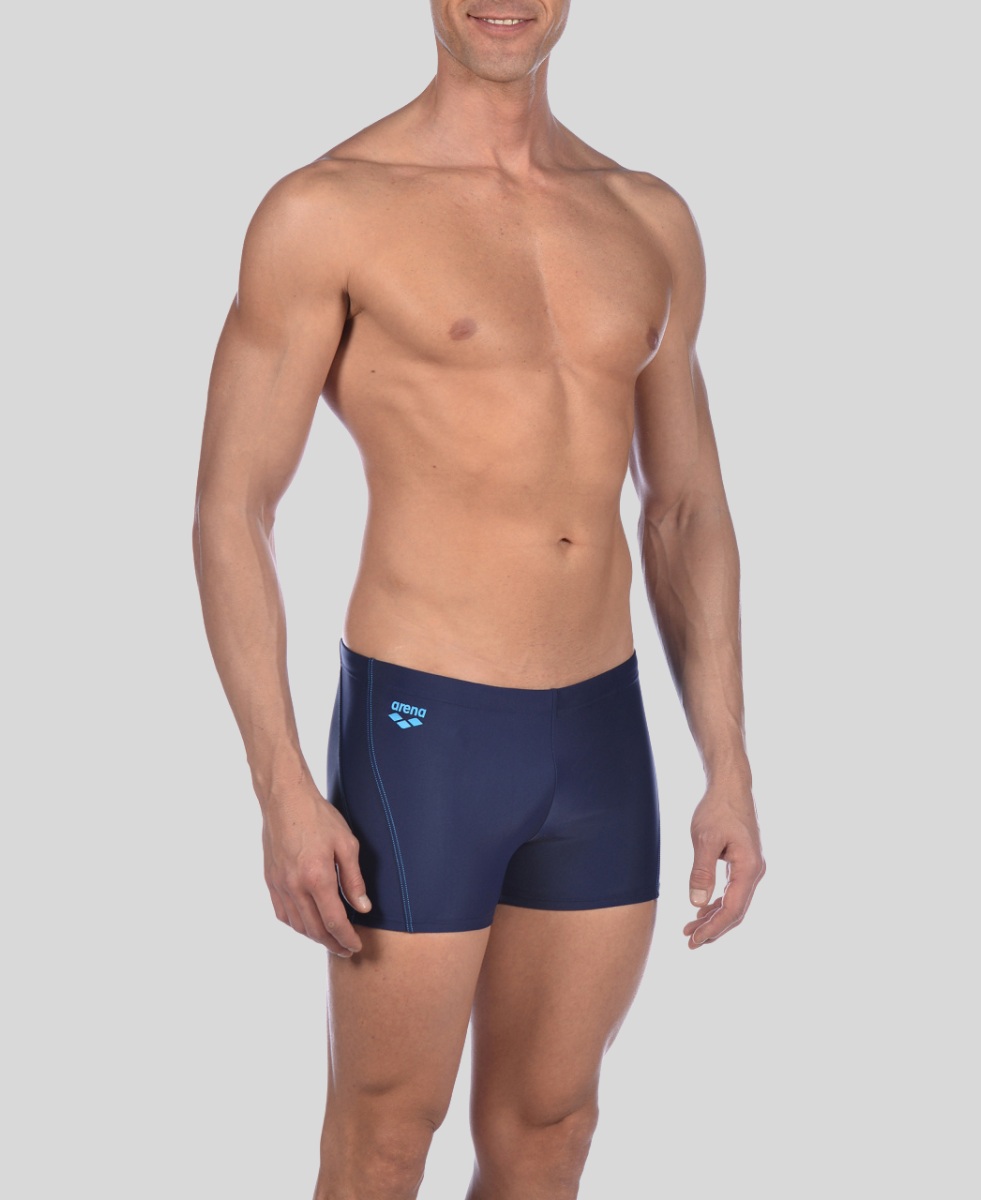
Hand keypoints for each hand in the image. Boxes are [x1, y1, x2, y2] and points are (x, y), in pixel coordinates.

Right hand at [261, 787, 371, 956]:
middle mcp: (295, 886)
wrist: (285, 800)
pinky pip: (282, 913)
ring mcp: (280, 885)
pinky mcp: (270, 880)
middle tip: (346, 949)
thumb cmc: (319, 817)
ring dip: (314, 937)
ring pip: (297, 925)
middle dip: (332, 944)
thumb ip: (354, 880)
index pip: (334, 921)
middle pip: (314, 929)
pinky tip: (307, 924)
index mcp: (317, 877)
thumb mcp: (346, 844)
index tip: (357, 946)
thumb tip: (363, 908)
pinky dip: (296, 925)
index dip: (347, 938)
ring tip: (330, 940)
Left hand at [684, 781, 764, 948]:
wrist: (730, 786)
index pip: (732, 909)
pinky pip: (732, 890)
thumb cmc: (718, 809)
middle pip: (735, 911)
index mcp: (749, 868)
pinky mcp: (743, 862)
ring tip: (690, 929)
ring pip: (734, 902)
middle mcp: (754, 871)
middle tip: (689, 942)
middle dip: (713, 929)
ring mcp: (750, 867)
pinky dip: (717, 902)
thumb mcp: (705, 840)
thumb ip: (702, 872)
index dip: (713, 928)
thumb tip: (697, 903)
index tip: (694, 940)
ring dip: (713, 917)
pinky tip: (702, 909)